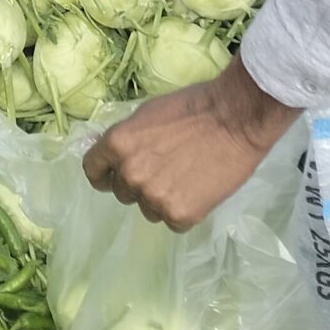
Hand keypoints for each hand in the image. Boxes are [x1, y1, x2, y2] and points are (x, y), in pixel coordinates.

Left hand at [83, 57, 300, 229]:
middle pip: (123, 192)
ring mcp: (154, 197)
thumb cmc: (194, 108)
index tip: (113, 176)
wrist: (237, 118)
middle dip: (138, 184)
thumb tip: (109, 155)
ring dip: (162, 199)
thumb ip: (126, 139)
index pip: (93, 170)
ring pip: (148, 209)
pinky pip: (173, 222)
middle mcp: (130, 174)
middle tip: (166, 169)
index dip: (104, 174)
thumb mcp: (147, 114)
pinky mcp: (180, 215)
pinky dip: (185, 210)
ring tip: (187, 177)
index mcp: (118, 144)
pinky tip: (199, 190)